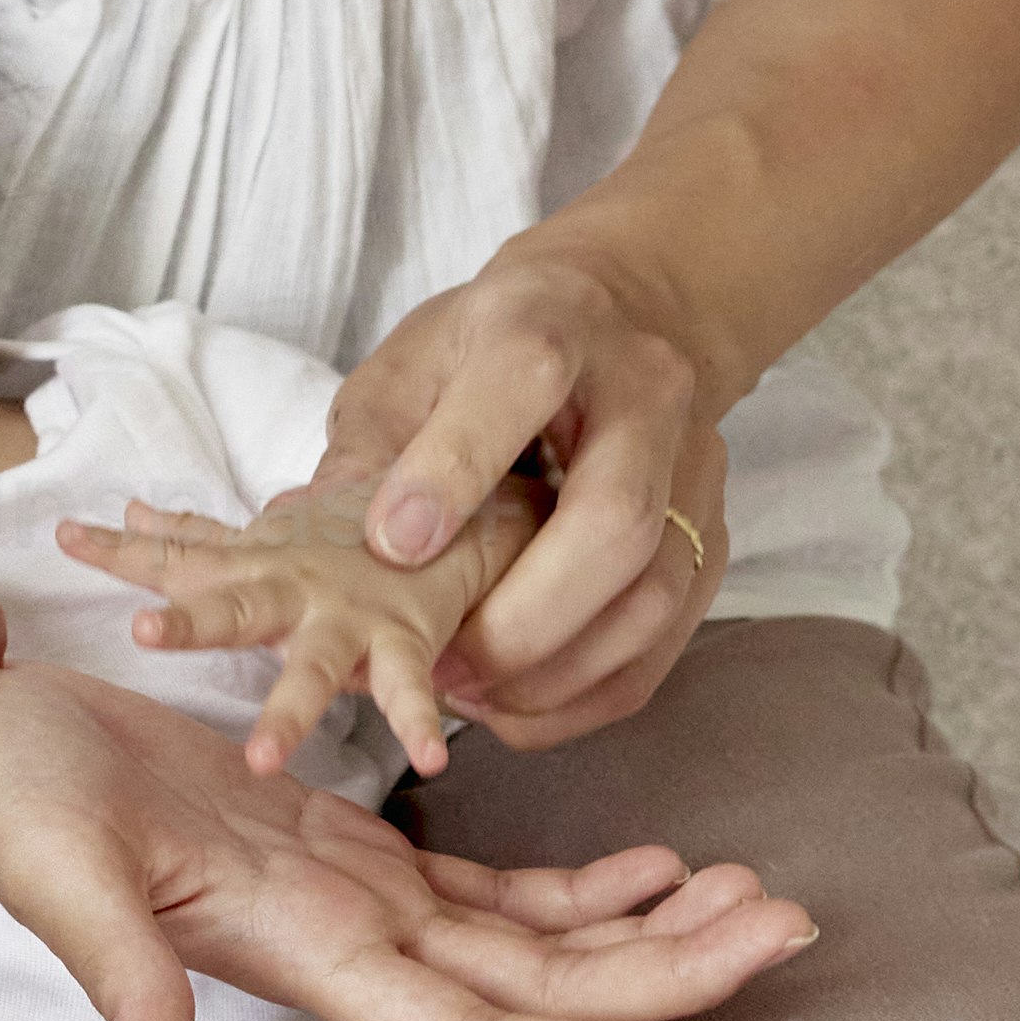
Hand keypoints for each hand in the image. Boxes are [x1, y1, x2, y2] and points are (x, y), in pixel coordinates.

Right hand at [0, 660, 811, 1020]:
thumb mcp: (50, 863)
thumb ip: (112, 964)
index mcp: (294, 952)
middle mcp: (343, 944)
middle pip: (537, 989)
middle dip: (669, 973)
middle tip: (794, 926)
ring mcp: (347, 900)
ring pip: (530, 941)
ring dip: (648, 930)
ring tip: (761, 898)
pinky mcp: (336, 846)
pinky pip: (486, 888)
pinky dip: (578, 886)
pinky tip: (661, 865)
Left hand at [51, 470, 540, 785]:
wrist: (452, 510)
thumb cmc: (345, 539)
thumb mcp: (264, 538)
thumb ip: (194, 535)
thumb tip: (129, 511)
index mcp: (253, 569)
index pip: (175, 555)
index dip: (118, 549)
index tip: (63, 537)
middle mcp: (294, 589)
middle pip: (232, 605)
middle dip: (189, 620)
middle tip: (142, 631)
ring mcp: (348, 619)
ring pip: (313, 667)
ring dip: (290, 712)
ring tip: (263, 759)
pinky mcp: (403, 644)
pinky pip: (410, 692)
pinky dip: (421, 723)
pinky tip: (429, 761)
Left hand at [326, 225, 732, 753]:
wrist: (620, 316)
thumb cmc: (490, 347)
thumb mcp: (410, 363)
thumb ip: (371, 444)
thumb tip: (307, 536)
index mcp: (553, 323)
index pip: (521, 382)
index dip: (454, 470)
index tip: (391, 545)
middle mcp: (645, 394)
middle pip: (616, 518)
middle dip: (519, 616)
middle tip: (436, 665)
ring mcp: (695, 472)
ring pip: (654, 596)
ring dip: (553, 671)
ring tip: (464, 693)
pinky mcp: (712, 537)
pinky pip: (665, 644)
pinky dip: (585, 693)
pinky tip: (513, 703)